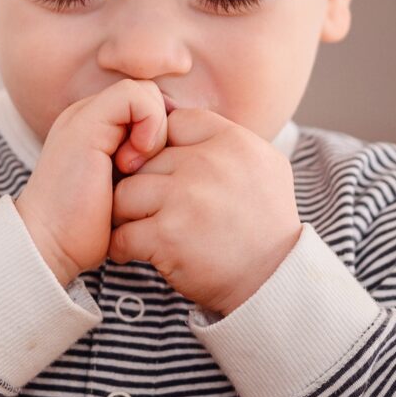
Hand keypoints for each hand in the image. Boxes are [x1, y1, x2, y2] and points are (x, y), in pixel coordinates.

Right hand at [14, 80, 169, 284]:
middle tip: (147, 170)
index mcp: (98, 131)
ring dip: (156, 129)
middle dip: (161, 130)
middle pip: (150, 97)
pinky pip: (134, 95)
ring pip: (145, 92)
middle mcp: (90, 117)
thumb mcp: (127, 194)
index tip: (155, 173)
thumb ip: (144, 167)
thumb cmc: (87, 230)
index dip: (162, 133)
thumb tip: (186, 158)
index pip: (148, 108)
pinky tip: (135, 161)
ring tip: (138, 168)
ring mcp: (85, 116)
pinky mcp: (86, 122)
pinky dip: (148, 123)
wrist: (49, 243)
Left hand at [107, 108, 300, 314]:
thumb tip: (176, 116)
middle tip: (149, 208)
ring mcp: (185, 198)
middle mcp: (208, 164)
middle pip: (144, 160)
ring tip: (140, 229)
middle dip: (142, 186)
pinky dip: (122, 246)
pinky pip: (122, 233)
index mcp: (233, 141)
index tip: (166, 173)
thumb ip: (225, 140)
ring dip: (127, 215)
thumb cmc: (264, 225)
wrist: (273, 280)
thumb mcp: (263, 166)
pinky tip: (134, 252)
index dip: (162, 147)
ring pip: (125, 193)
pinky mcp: (167, 235)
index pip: (173, 123)